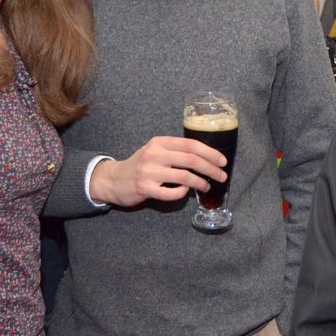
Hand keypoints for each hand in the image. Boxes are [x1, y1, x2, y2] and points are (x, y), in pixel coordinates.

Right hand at [89, 137, 227, 207]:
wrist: (113, 179)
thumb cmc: (140, 165)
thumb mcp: (155, 151)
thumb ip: (175, 151)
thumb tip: (205, 158)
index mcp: (160, 142)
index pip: (190, 144)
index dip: (210, 153)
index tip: (222, 161)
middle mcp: (154, 154)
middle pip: (191, 160)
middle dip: (211, 168)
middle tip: (221, 176)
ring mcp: (149, 171)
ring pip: (184, 176)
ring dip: (200, 182)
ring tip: (206, 186)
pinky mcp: (145, 188)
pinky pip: (171, 192)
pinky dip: (182, 193)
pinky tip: (186, 192)